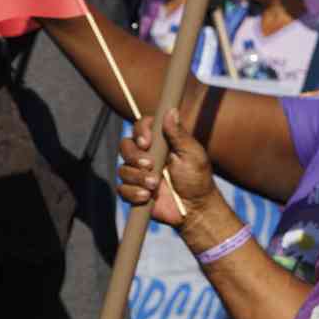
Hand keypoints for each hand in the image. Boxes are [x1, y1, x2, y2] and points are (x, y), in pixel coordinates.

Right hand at [117, 110, 218, 225]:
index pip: (141, 127)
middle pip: (125, 146)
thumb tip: (171, 111)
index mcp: (161, 142)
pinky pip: (121, 188)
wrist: (195, 208)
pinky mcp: (134, 191)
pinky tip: (147, 196)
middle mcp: (147, 155)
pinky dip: (133, 192)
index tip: (147, 142)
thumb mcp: (192, 154)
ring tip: (154, 185)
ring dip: (137, 177)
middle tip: (151, 165)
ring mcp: (139, 173)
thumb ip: (179, 134)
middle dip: (135, 156)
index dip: (140, 131)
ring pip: (123, 168)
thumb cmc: (197, 178)